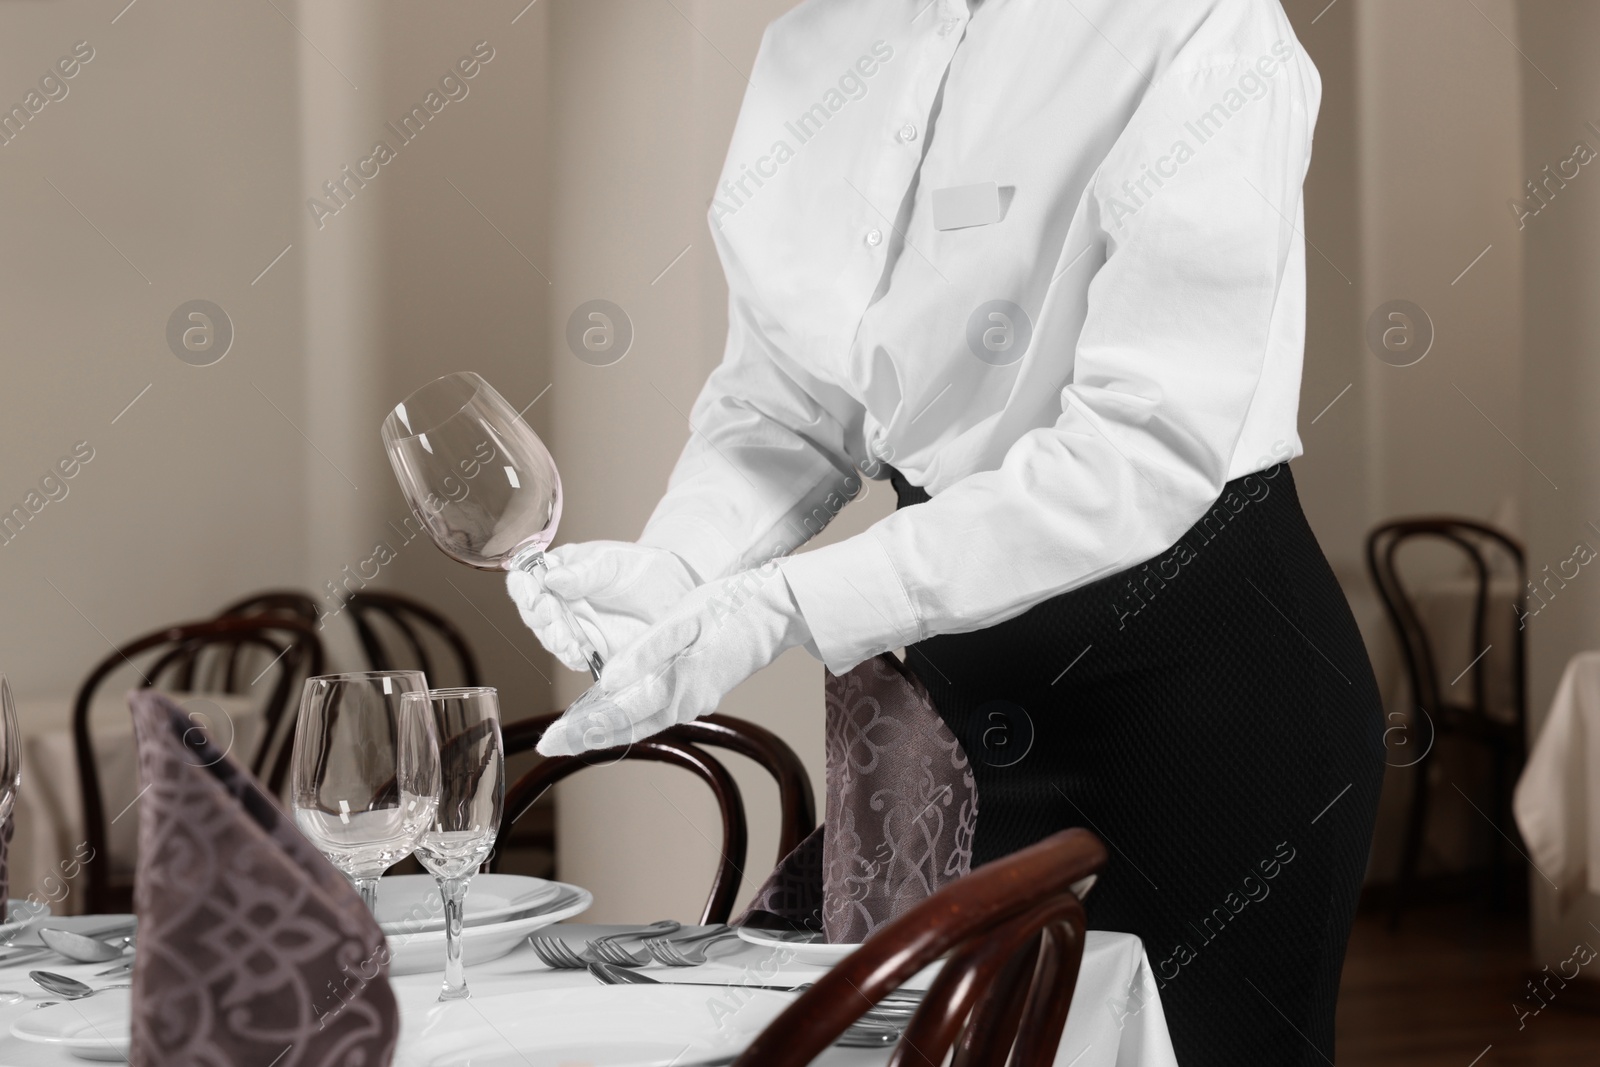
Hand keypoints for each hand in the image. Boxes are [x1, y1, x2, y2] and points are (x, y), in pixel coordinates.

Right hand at [506, 541, 698, 671]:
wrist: (675, 591)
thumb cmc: (639, 567)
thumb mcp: (609, 560)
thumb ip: (582, 571)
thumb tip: (551, 578)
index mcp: (557, 573)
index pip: (526, 581)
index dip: (523, 588)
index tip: (534, 591)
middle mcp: (559, 602)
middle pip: (533, 613)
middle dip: (539, 616)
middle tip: (551, 613)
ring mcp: (573, 627)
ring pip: (549, 637)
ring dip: (552, 639)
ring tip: (565, 637)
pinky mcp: (592, 650)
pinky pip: (573, 657)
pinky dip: (571, 657)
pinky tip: (577, 653)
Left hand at [536, 562, 808, 755]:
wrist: (778, 610)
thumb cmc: (731, 607)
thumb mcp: (685, 619)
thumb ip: (646, 651)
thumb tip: (608, 681)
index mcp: (676, 684)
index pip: (617, 716)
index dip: (581, 730)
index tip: (551, 740)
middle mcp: (684, 701)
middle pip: (626, 728)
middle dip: (586, 737)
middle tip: (551, 744)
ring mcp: (695, 700)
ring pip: (642, 724)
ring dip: (607, 730)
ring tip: (574, 733)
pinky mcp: (700, 692)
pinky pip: (657, 713)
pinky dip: (631, 718)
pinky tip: (617, 712)